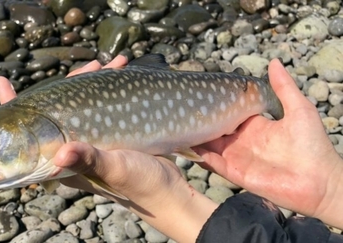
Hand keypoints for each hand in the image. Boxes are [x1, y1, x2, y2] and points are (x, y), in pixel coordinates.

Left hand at [0, 55, 217, 242]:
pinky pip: (101, 106)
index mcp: (62, 160)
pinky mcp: (108, 135)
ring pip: (81, 103)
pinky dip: (111, 87)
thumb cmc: (137, 185)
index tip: (0, 82)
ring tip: (116, 63)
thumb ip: (88, 160)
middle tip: (94, 64)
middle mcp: (71, 147)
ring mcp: (90, 140)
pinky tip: (123, 73)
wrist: (166, 192)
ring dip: (96, 80)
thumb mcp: (113, 171)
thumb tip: (62, 153)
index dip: (12, 107)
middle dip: (73, 81)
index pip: (26, 133)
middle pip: (57, 108)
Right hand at [194, 59, 342, 227]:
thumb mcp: (299, 109)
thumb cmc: (312, 146)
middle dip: (200, 121)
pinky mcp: (234, 173)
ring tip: (178, 125)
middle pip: (214, 130)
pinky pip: (211, 164)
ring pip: (208, 146)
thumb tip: (273, 61)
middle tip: (182, 108)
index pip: (229, 114)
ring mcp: (237, 158)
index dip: (216, 105)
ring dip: (195, 138)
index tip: (200, 94)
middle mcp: (242, 141)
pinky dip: (199, 155)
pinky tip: (186, 145)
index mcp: (255, 126)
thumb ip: (284, 87)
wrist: (319, 182)